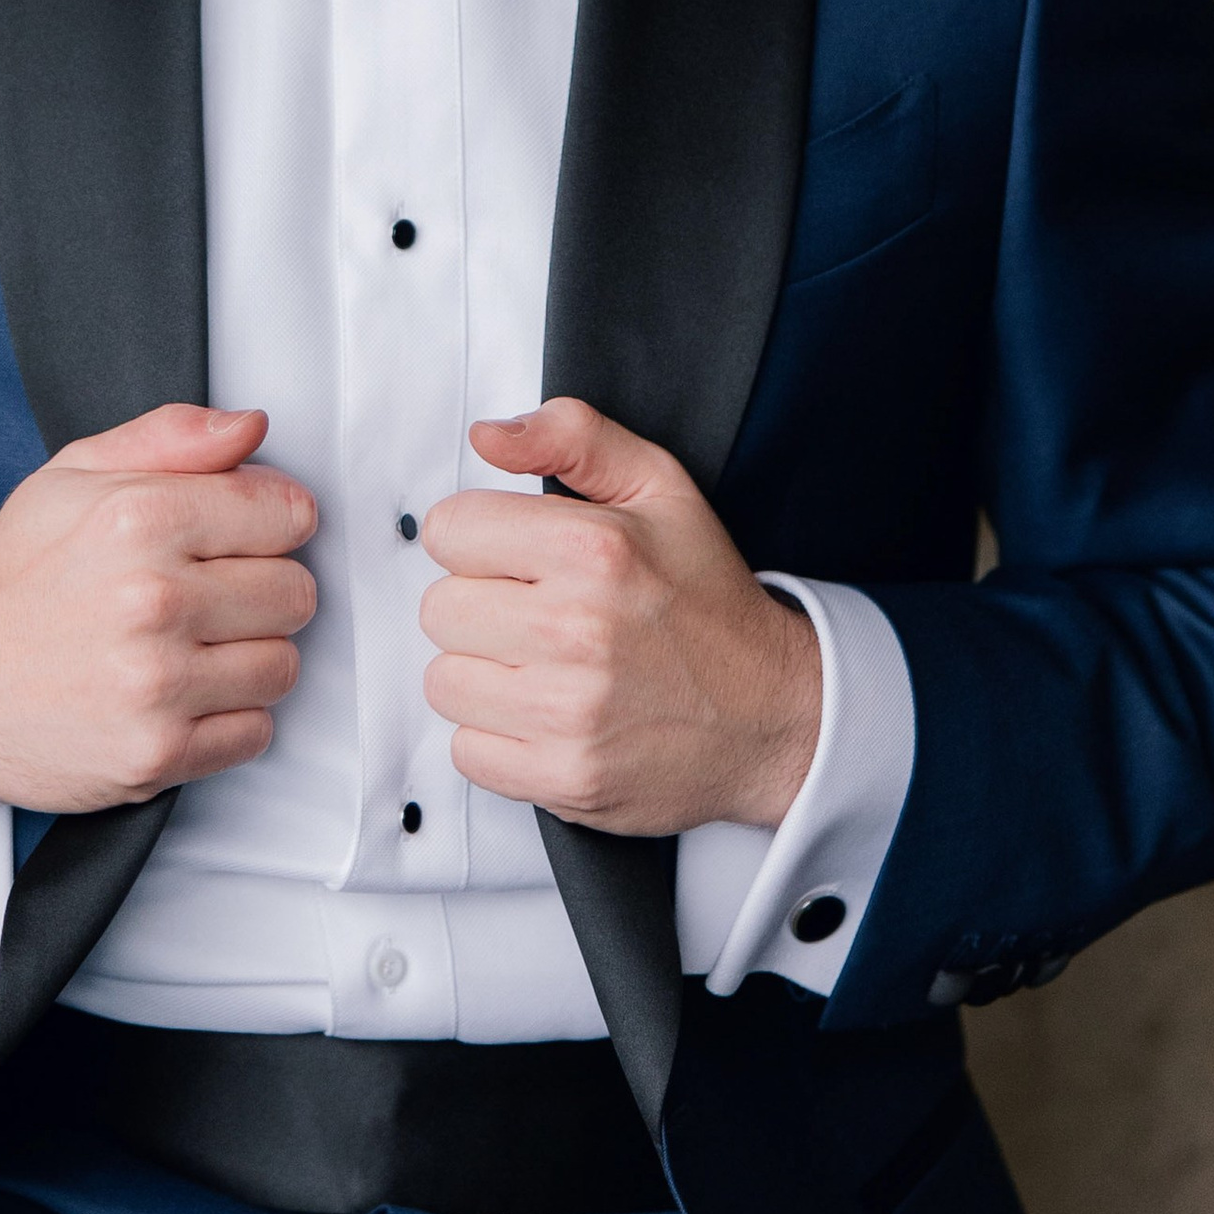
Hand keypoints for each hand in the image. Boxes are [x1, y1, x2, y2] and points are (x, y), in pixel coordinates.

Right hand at [0, 404, 316, 818]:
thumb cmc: (17, 584)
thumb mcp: (73, 479)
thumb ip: (170, 439)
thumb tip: (250, 428)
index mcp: (138, 519)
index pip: (287, 514)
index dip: (271, 524)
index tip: (242, 539)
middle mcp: (151, 600)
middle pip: (296, 592)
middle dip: (262, 591)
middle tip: (209, 598)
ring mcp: (157, 684)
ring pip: (284, 665)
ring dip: (249, 658)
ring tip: (192, 647)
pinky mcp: (160, 752)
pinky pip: (256, 731)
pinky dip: (229, 719)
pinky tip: (181, 696)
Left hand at [418, 397, 820, 837]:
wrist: (773, 716)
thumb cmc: (708, 603)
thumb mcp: (661, 489)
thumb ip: (573, 438)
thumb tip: (487, 435)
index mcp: (593, 550)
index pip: (449, 531)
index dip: (480, 541)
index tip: (518, 559)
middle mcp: (576, 630)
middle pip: (439, 609)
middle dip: (481, 607)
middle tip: (538, 616)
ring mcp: (569, 712)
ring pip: (444, 682)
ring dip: (484, 675)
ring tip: (543, 668)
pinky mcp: (564, 777)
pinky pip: (467, 751)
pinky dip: (497, 737)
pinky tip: (546, 717)